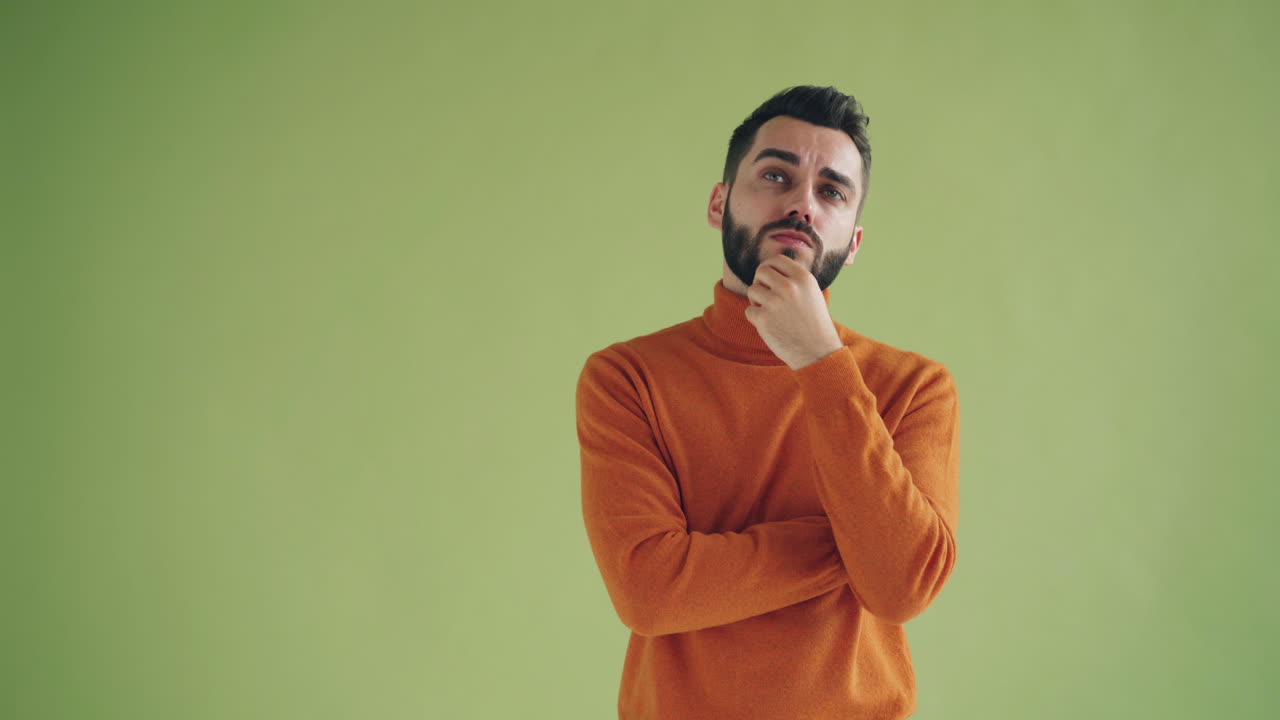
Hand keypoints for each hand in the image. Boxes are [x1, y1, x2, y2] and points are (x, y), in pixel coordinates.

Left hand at [744, 254, 844, 369]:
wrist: (817, 352)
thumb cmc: (814, 323)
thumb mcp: (813, 293)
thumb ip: (795, 278)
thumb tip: (774, 265)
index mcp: (803, 278)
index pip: (776, 259)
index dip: (770, 268)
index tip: (769, 278)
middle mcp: (789, 287)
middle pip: (761, 271)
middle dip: (760, 282)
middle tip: (766, 295)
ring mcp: (775, 302)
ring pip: (752, 290)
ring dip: (757, 301)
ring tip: (770, 312)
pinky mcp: (763, 319)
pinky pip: (749, 311)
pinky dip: (756, 318)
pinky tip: (770, 326)